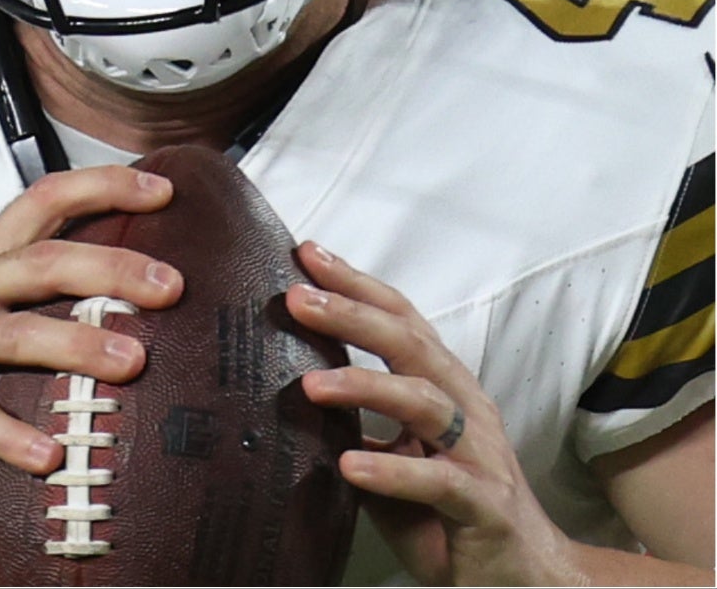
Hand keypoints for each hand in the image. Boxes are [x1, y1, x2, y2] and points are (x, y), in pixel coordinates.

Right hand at [0, 164, 183, 503]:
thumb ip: (25, 300)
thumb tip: (122, 304)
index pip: (41, 200)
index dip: (102, 187)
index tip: (160, 190)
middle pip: (42, 262)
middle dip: (112, 268)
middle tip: (171, 286)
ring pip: (15, 334)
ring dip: (78, 344)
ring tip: (132, 363)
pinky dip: (13, 436)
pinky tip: (50, 454)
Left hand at [291, 242, 584, 585]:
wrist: (525, 578)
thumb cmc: (447, 512)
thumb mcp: (395, 457)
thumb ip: (354, 423)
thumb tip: (285, 388)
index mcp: (445, 389)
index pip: (401, 321)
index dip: (357, 284)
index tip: (306, 254)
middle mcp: (467, 409)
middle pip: (411, 345)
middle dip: (352, 315)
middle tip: (298, 299)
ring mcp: (480, 455)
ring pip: (424, 402)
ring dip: (364, 388)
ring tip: (310, 385)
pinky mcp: (484, 506)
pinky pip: (438, 480)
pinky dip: (391, 469)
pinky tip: (349, 465)